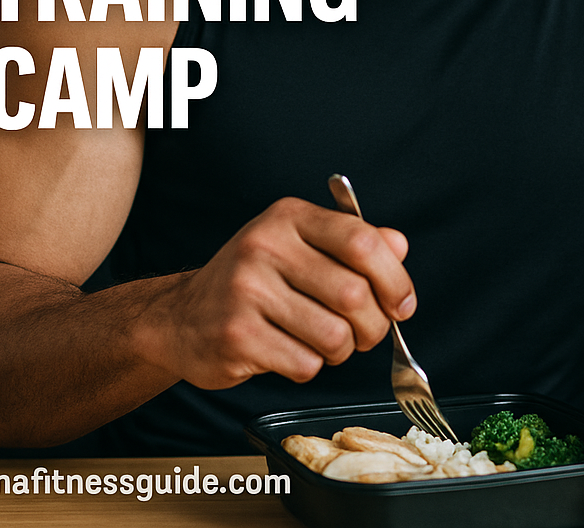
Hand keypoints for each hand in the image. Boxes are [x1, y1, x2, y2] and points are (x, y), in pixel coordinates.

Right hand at [143, 196, 415, 388]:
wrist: (180, 318)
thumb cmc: (254, 281)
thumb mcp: (301, 246)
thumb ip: (352, 244)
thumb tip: (399, 245)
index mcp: (289, 217)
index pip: (361, 241)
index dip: (394, 278)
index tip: (403, 304)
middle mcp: (265, 245)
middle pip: (354, 295)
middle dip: (372, 326)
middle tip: (364, 333)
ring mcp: (247, 290)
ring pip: (334, 335)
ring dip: (341, 350)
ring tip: (324, 342)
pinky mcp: (236, 335)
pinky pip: (305, 364)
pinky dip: (309, 367)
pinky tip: (289, 352)